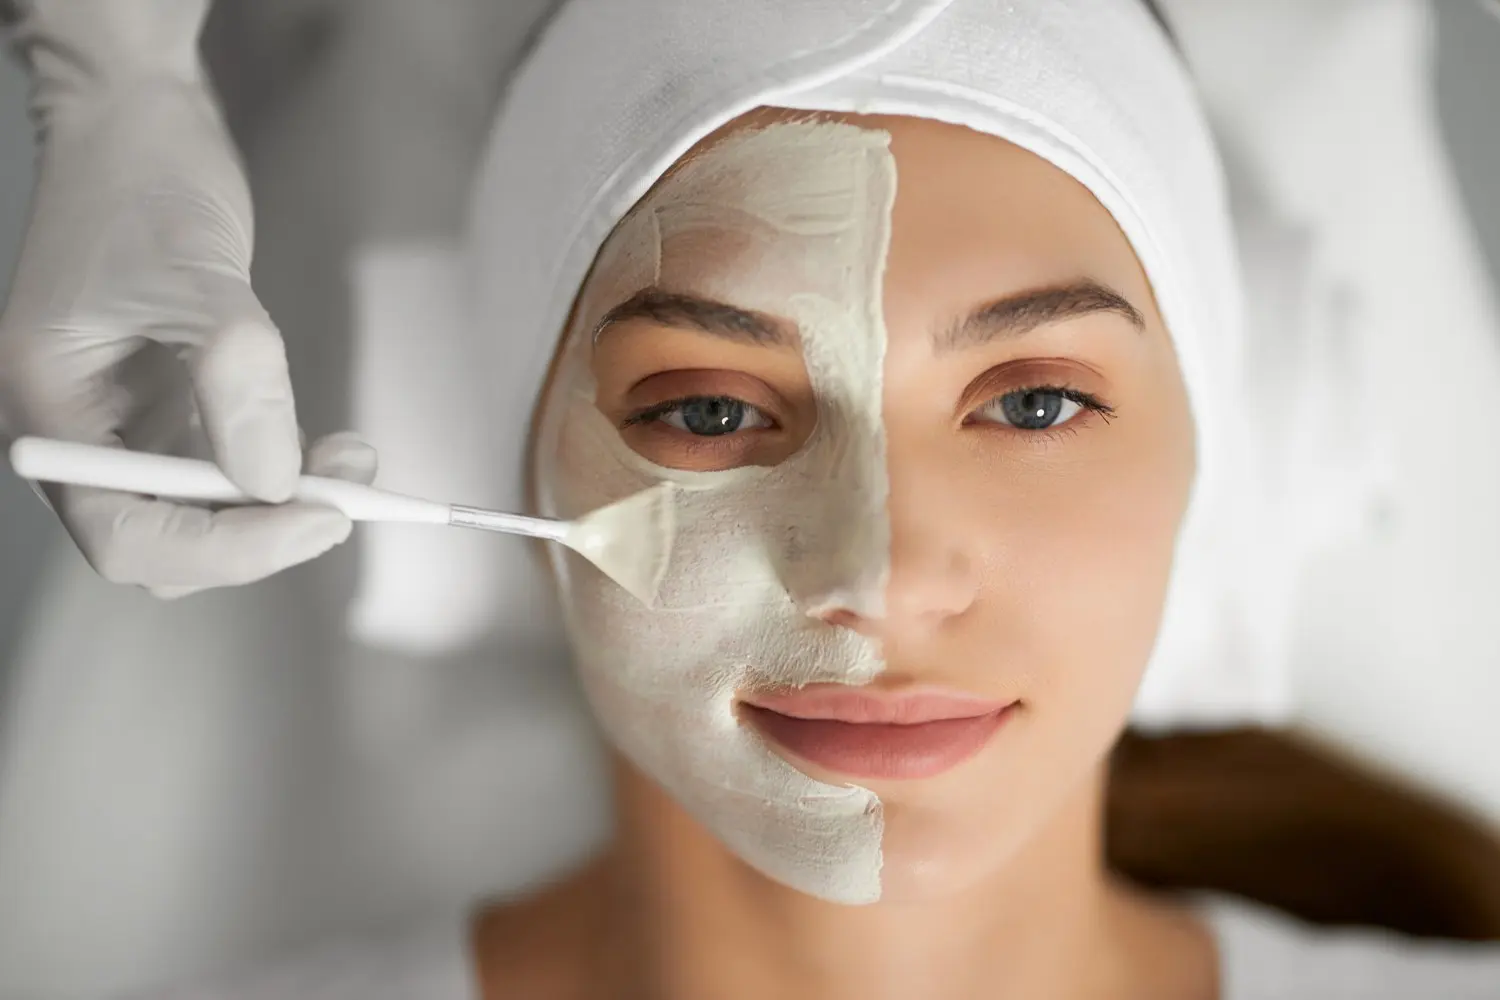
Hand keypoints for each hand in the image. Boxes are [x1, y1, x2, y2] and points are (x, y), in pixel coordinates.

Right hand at [0, 78, 369, 595]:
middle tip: (347, 499)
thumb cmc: (144, 185)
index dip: (224, 549)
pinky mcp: (168, 411)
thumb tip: (276, 485)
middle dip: (260, 534)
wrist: (137, 127)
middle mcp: (79, 435)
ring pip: (202, 520)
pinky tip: (328, 450)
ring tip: (352, 463)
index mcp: (49, 412)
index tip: (317, 521)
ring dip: (282, 508)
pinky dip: (281, 475)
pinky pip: (224, 475)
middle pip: (165, 545)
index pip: (125, 533)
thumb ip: (236, 381)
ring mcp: (122, 426)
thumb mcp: (199, 279)